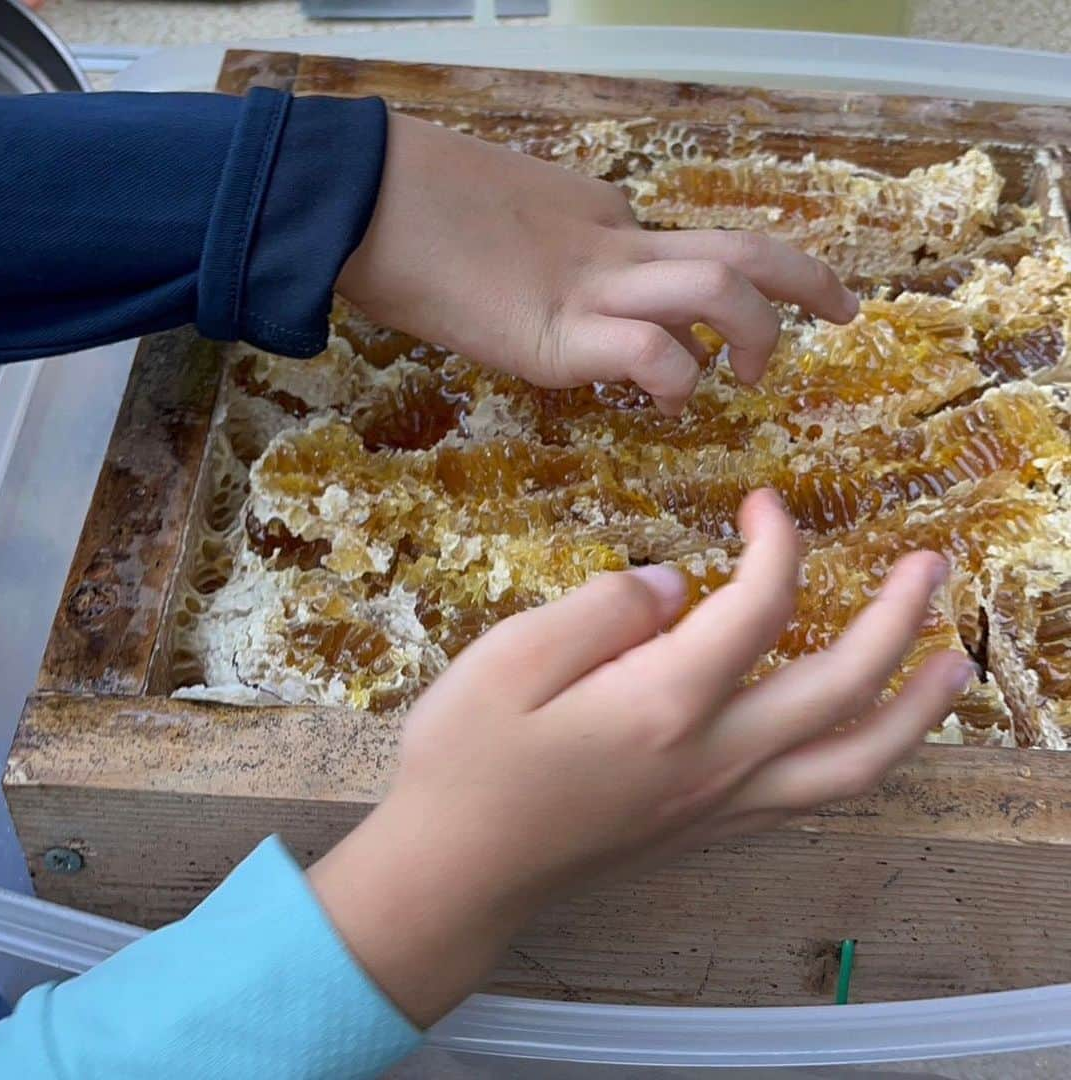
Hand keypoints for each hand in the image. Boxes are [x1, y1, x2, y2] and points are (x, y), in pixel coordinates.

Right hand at [308, 490, 970, 1026]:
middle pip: (840, 687)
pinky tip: (864, 738)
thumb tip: (677, 585)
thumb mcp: (508, 658)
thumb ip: (602, 609)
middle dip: (897, 618)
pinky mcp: (705, 830)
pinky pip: (812, 797)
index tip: (764, 503)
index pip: (759, 606)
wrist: (453, 876)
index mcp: (664, 703)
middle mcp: (713, 759)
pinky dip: (862, 760)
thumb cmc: (466, 762)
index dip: (777, 543)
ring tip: (953, 668)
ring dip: (914, 710)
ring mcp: (718, 804)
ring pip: (851, 762)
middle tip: (931, 566)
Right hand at [337, 114, 858, 413]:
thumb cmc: (410, 216)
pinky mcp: (556, 335)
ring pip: (717, 284)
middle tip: (842, 309)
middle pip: (737, 249)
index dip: (731, 286)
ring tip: (756, 375)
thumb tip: (560, 301)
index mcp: (599, 225)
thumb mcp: (503, 233)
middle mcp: (611, 250)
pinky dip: (677, 374)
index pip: (686, 251)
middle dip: (803, 279)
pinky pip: (649, 349)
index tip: (738, 328)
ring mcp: (589, 289)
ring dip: (759, 328)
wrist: (361, 198)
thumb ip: (549, 259)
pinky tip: (672, 398)